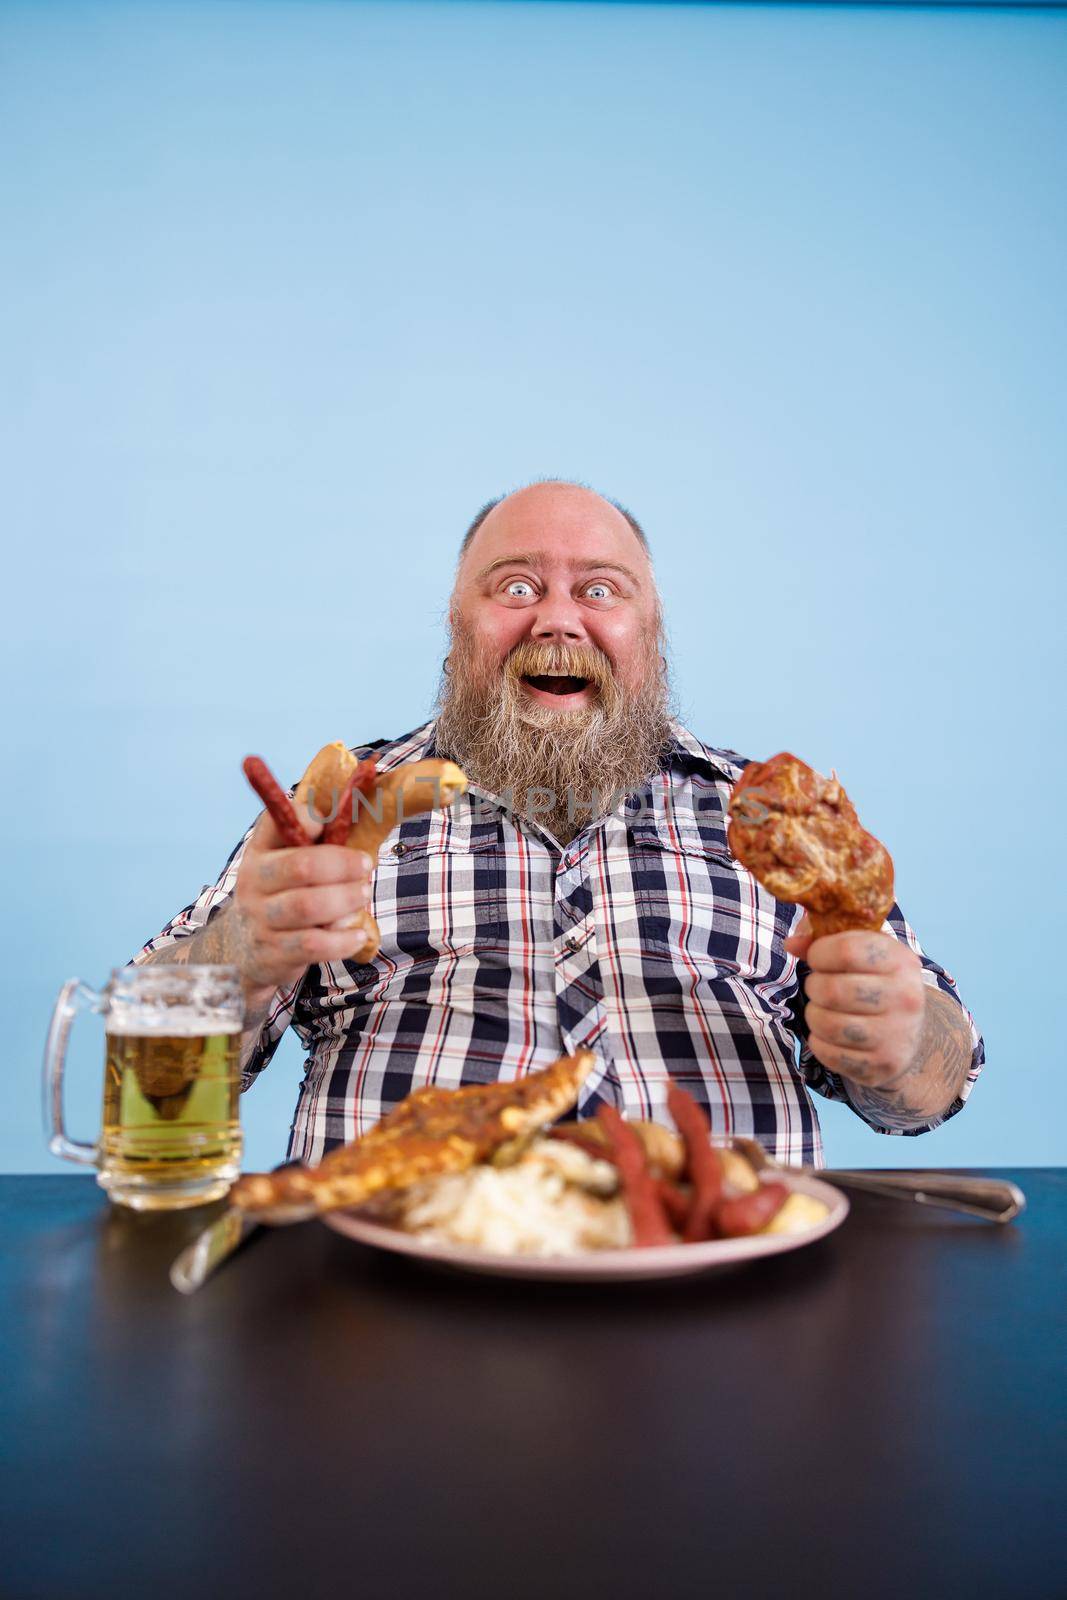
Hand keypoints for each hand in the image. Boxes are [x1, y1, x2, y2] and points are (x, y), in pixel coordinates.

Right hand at [228, 803, 374, 997]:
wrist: (241, 946)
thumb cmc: (279, 895)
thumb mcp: (284, 863)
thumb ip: (312, 843)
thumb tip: (356, 816)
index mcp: (259, 851)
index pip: (275, 822)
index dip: (309, 818)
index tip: (333, 826)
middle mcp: (253, 882)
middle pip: (302, 866)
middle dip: (343, 865)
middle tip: (366, 867)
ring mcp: (259, 919)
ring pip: (308, 906)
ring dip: (345, 900)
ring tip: (363, 896)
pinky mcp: (270, 953)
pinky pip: (312, 945)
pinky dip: (342, 940)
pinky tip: (357, 935)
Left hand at [783, 917, 926, 1090]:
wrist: (913, 1035)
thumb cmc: (877, 983)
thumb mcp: (863, 952)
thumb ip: (825, 939)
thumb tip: (792, 944)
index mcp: (901, 961)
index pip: (847, 950)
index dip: (820, 953)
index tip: (817, 958)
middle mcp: (905, 998)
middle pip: (832, 990)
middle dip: (814, 987)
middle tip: (819, 987)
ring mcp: (896, 1036)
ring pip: (827, 1024)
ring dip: (814, 1015)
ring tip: (824, 1010)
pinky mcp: (882, 1065)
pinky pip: (828, 1052)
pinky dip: (819, 1042)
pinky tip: (831, 1034)